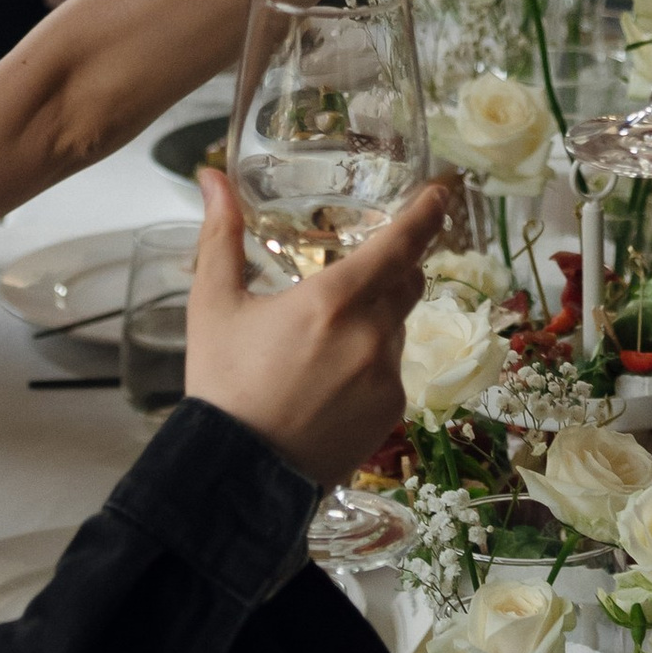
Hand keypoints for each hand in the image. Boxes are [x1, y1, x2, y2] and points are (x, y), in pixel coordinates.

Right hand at [183, 168, 447, 483]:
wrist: (237, 475)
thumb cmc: (222, 384)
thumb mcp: (214, 305)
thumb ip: (221, 235)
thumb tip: (211, 177)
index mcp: (333, 300)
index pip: (401, 244)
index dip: (426, 215)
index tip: (440, 195)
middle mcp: (371, 335)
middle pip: (407, 283)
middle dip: (395, 268)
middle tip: (366, 266)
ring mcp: (386, 378)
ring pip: (396, 329)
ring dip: (375, 321)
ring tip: (323, 343)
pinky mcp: (391, 414)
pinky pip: (390, 372)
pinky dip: (369, 365)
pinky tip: (329, 383)